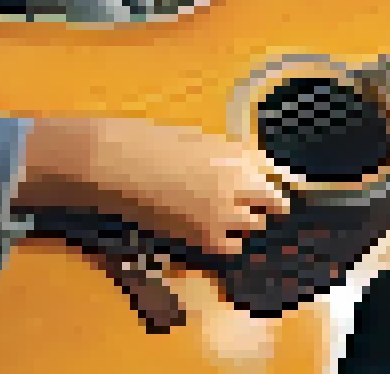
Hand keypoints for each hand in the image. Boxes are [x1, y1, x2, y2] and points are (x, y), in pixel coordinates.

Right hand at [14, 116, 291, 255]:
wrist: (114, 162)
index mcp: (235, 151)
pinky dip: (224, 244)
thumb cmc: (143, 145)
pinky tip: (205, 233)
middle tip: (249, 207)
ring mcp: (226, 210)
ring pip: (254, 226)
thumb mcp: (194, 140)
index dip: (272, 184)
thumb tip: (246, 169)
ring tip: (215, 216)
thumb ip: (224, 156)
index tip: (271, 192)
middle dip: (263, 204)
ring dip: (241, 224)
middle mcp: (238, 180)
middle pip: (273, 202)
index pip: (275, 173)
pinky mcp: (208, 237)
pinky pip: (232, 248)